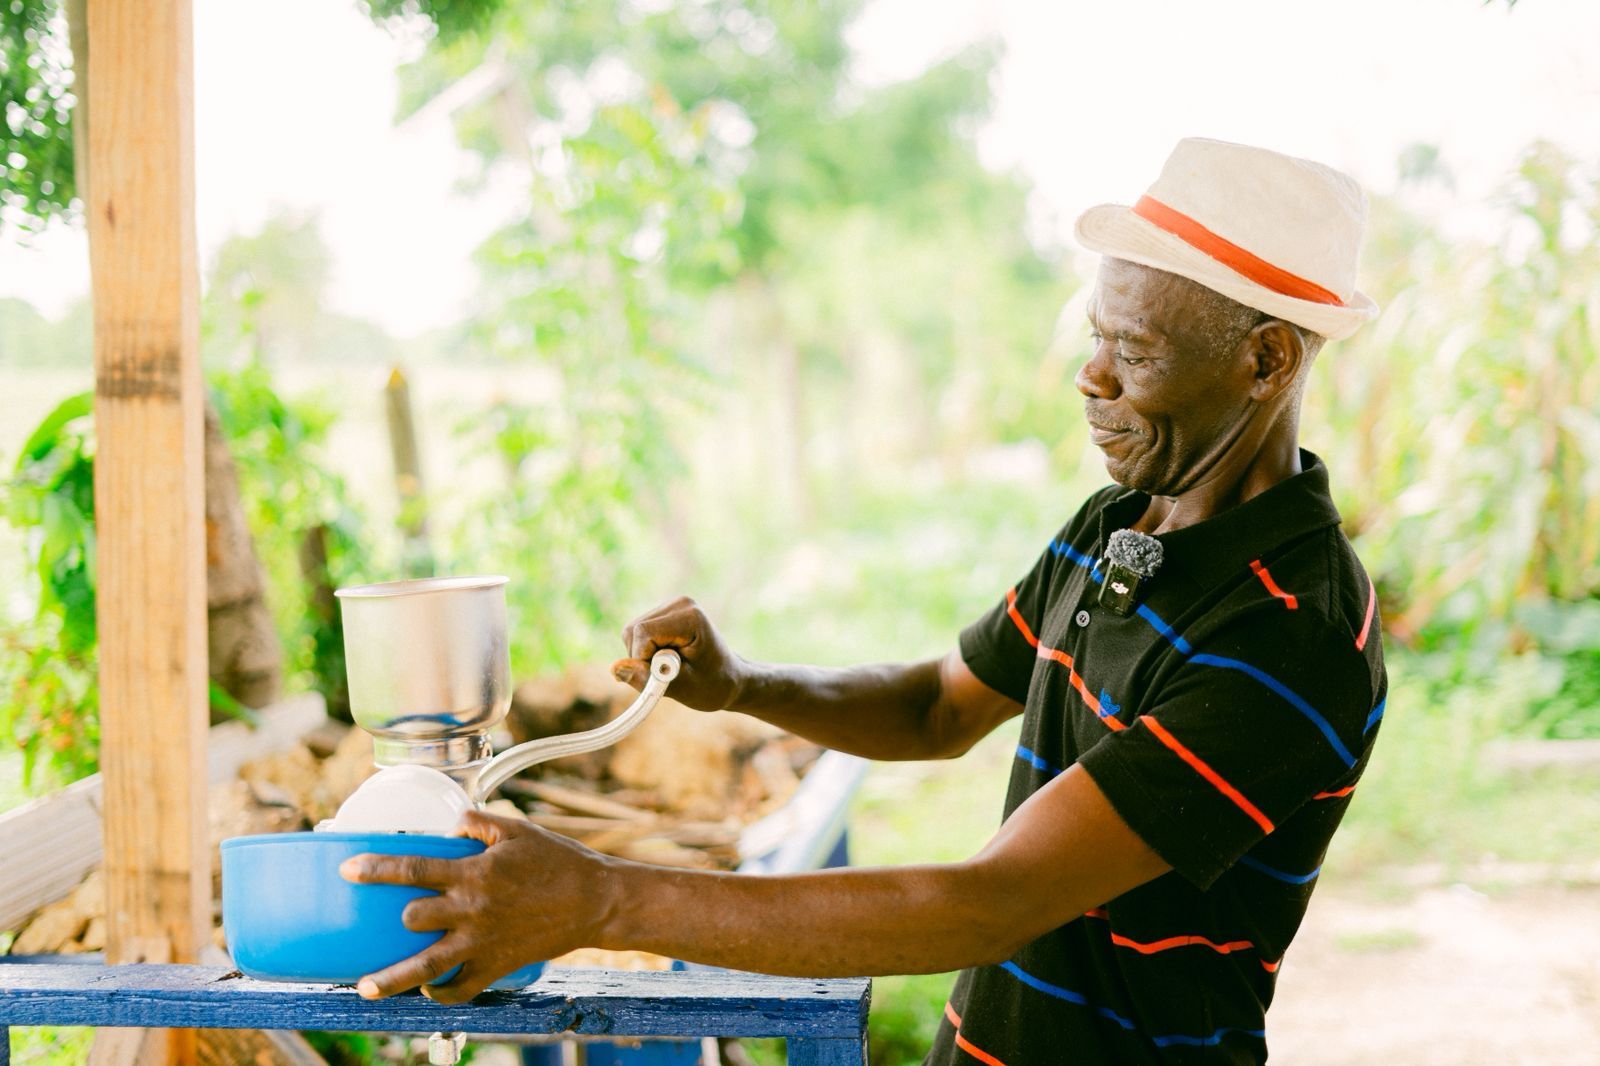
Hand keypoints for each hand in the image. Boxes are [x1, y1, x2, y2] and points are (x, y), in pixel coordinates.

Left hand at [339, 810, 611, 1002]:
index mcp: (474, 873)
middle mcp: (472, 910)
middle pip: (413, 919)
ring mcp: (483, 942)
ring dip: (392, 980)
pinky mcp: (497, 965)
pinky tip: (428, 989)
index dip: (376, 869)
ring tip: (365, 989)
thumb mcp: (518, 830)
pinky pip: (462, 988)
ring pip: (427, 967)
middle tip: (394, 916)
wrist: (594, 901)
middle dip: (398, 917)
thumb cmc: (558, 861)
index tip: (348, 870)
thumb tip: (450, 823)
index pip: (412, 869)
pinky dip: (442, 992)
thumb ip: (478, 822)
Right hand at [611, 596, 745, 710]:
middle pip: (633, 631)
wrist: (728, 678)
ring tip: (671, 667)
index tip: (663, 675)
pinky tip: (667, 658)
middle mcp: (681, 604)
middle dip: (642, 658)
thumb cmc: (712, 686)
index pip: (642, 633)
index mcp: (690, 617)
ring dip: (643, 656)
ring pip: (631, 632)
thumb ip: (646, 678)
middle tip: (668, 674)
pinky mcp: (664, 612)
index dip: (643, 659)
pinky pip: (636, 633)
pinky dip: (645, 651)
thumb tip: (614, 668)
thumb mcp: (681, 688)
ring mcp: (672, 605)